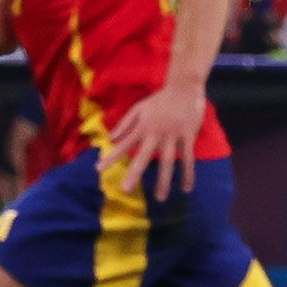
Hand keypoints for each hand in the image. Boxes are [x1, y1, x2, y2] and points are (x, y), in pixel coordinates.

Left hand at [106, 83, 206, 200]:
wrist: (184, 87)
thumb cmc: (160, 99)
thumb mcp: (139, 107)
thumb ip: (125, 123)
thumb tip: (111, 138)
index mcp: (142, 127)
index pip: (123, 144)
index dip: (111, 156)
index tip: (98, 169)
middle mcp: (155, 133)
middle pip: (143, 156)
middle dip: (134, 173)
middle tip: (125, 189)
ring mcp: (172, 136)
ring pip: (167, 162)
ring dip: (164, 180)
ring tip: (160, 198)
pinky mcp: (187, 137)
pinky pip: (188, 159)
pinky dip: (188, 174)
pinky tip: (186, 188)